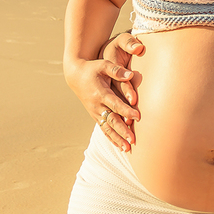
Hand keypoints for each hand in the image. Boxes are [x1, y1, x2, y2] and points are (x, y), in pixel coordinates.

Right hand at [64, 34, 143, 151]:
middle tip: (133, 140)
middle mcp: (97, 105)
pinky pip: (103, 128)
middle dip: (122, 131)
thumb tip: (130, 75)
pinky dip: (111, 138)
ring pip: (107, 128)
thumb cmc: (93, 68)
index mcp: (100, 93)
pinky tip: (119, 146)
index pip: (115, 104)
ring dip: (117, 139)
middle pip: (111, 120)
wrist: (75, 75)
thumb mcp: (104, 65)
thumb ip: (117, 70)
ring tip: (127, 149)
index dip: (126, 110)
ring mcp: (95, 112)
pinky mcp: (94, 115)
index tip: (138, 116)